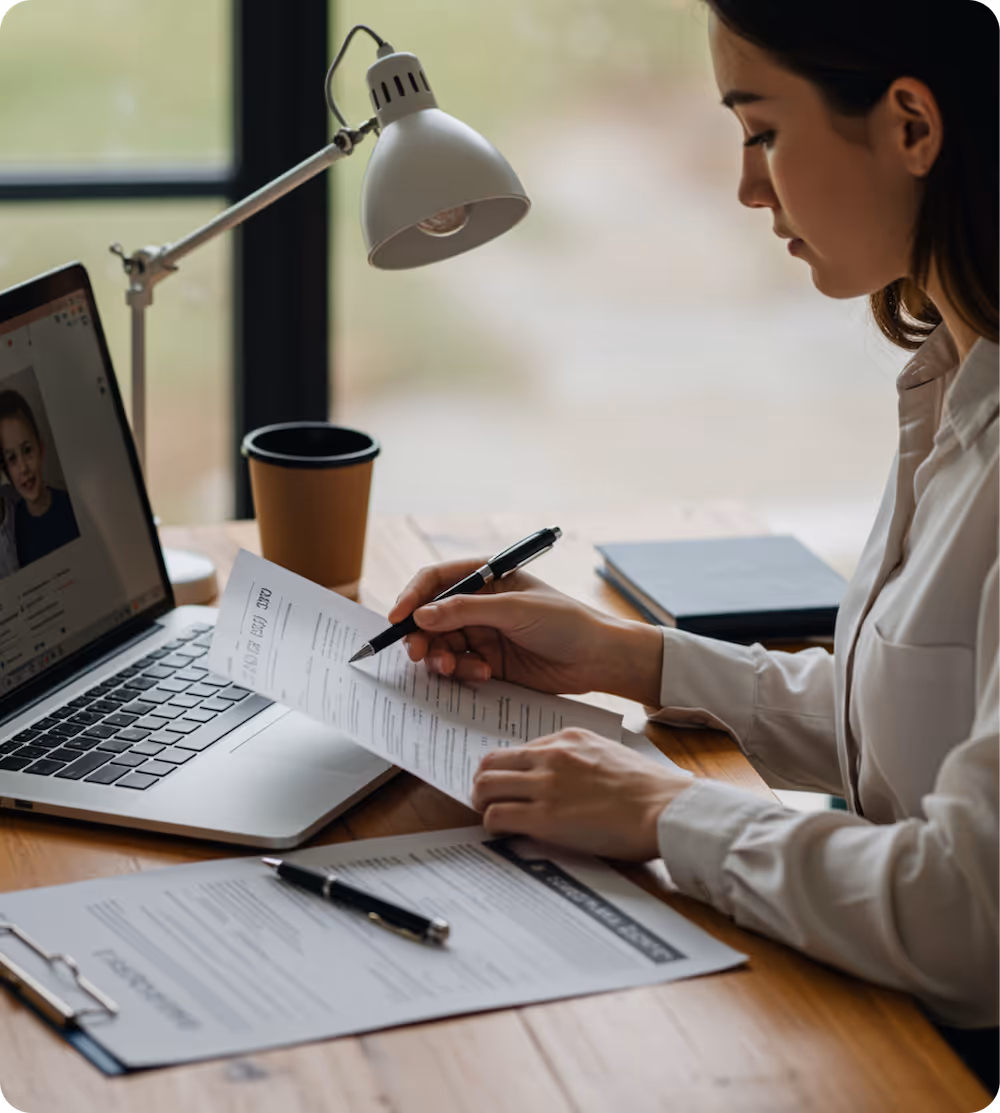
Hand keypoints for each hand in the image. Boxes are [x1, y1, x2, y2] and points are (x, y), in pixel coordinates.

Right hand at [388, 557, 663, 702]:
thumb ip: (466, 611)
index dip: (412, 597)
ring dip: (440, 657)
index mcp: (486, 578)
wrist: (598, 659)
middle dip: (421, 635)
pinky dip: (462, 672)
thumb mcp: (515, 610)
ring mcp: (483, 634)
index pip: (436, 580)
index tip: (396, 618)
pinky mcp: (489, 662)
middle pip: (431, 617)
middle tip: (419, 653)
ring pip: (441, 645)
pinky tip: (483, 674)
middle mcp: (479, 604)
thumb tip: (421, 614)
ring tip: (454, 668)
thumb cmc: (566, 622)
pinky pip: (459, 666)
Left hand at [470, 729, 695, 860]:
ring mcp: (546, 785)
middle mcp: (551, 756)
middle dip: (484, 783)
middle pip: (491, 763)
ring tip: (492, 818)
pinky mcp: (545, 817)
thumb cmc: (648, 789)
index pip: (517, 750)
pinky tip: (503, 834)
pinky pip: (497, 816)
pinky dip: (492, 825)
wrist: (665, 807)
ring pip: (486, 787)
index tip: (508, 785)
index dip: (506, 770)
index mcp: (567, 739)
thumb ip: (578, 760)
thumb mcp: (608, 754)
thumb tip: (560, 779)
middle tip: (488, 800)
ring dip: (483, 803)